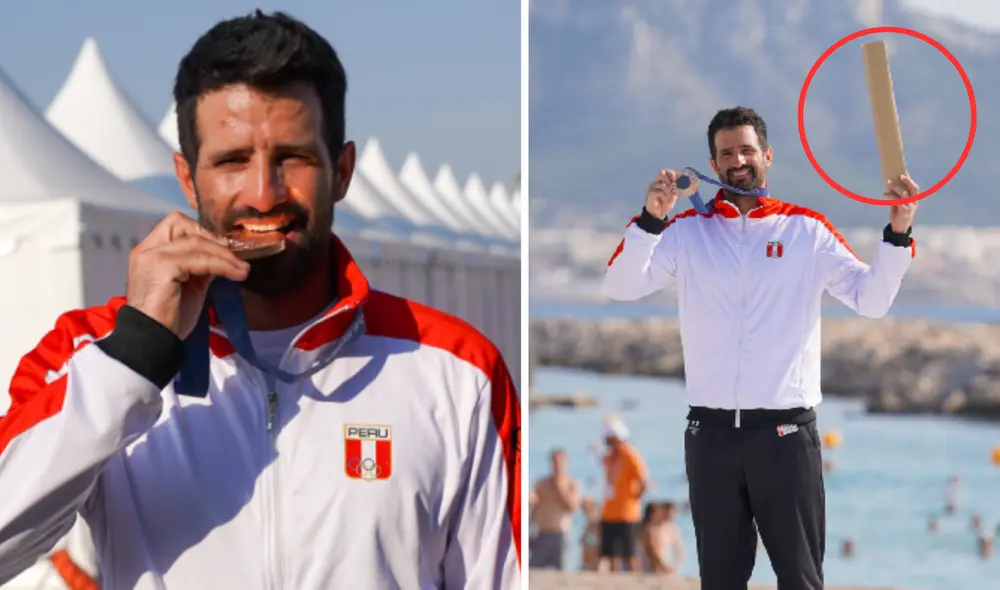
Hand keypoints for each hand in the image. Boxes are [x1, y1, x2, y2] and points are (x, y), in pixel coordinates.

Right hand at [127, 212, 250, 339]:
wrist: (154, 341)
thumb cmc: (170, 319)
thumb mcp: (190, 285)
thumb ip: (201, 267)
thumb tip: (224, 256)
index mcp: (150, 252)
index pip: (175, 224)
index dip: (202, 231)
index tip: (225, 249)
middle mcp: (146, 250)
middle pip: (181, 223)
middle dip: (212, 238)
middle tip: (234, 256)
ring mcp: (152, 257)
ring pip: (196, 242)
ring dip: (224, 255)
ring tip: (242, 270)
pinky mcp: (162, 268)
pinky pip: (200, 259)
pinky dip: (222, 265)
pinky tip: (236, 275)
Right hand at [645, 169, 679, 219]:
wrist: (657, 215)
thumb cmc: (665, 204)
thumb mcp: (673, 195)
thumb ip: (676, 189)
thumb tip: (682, 184)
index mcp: (661, 182)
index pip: (664, 172)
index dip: (671, 173)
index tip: (676, 179)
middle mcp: (655, 183)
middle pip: (661, 174)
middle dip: (669, 181)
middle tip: (673, 189)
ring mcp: (652, 188)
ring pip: (663, 185)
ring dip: (669, 193)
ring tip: (671, 200)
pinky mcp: (650, 194)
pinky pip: (660, 192)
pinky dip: (665, 198)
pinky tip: (666, 203)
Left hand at [885, 174, 918, 232]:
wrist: (899, 228)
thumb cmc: (898, 215)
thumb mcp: (899, 205)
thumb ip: (898, 197)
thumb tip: (891, 186)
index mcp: (914, 200)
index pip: (914, 188)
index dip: (910, 180)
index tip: (904, 174)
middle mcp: (914, 202)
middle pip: (913, 188)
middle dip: (907, 181)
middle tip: (899, 175)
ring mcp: (910, 206)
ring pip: (904, 193)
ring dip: (895, 187)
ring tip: (888, 182)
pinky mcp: (904, 211)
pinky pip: (897, 201)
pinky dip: (890, 196)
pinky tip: (884, 194)